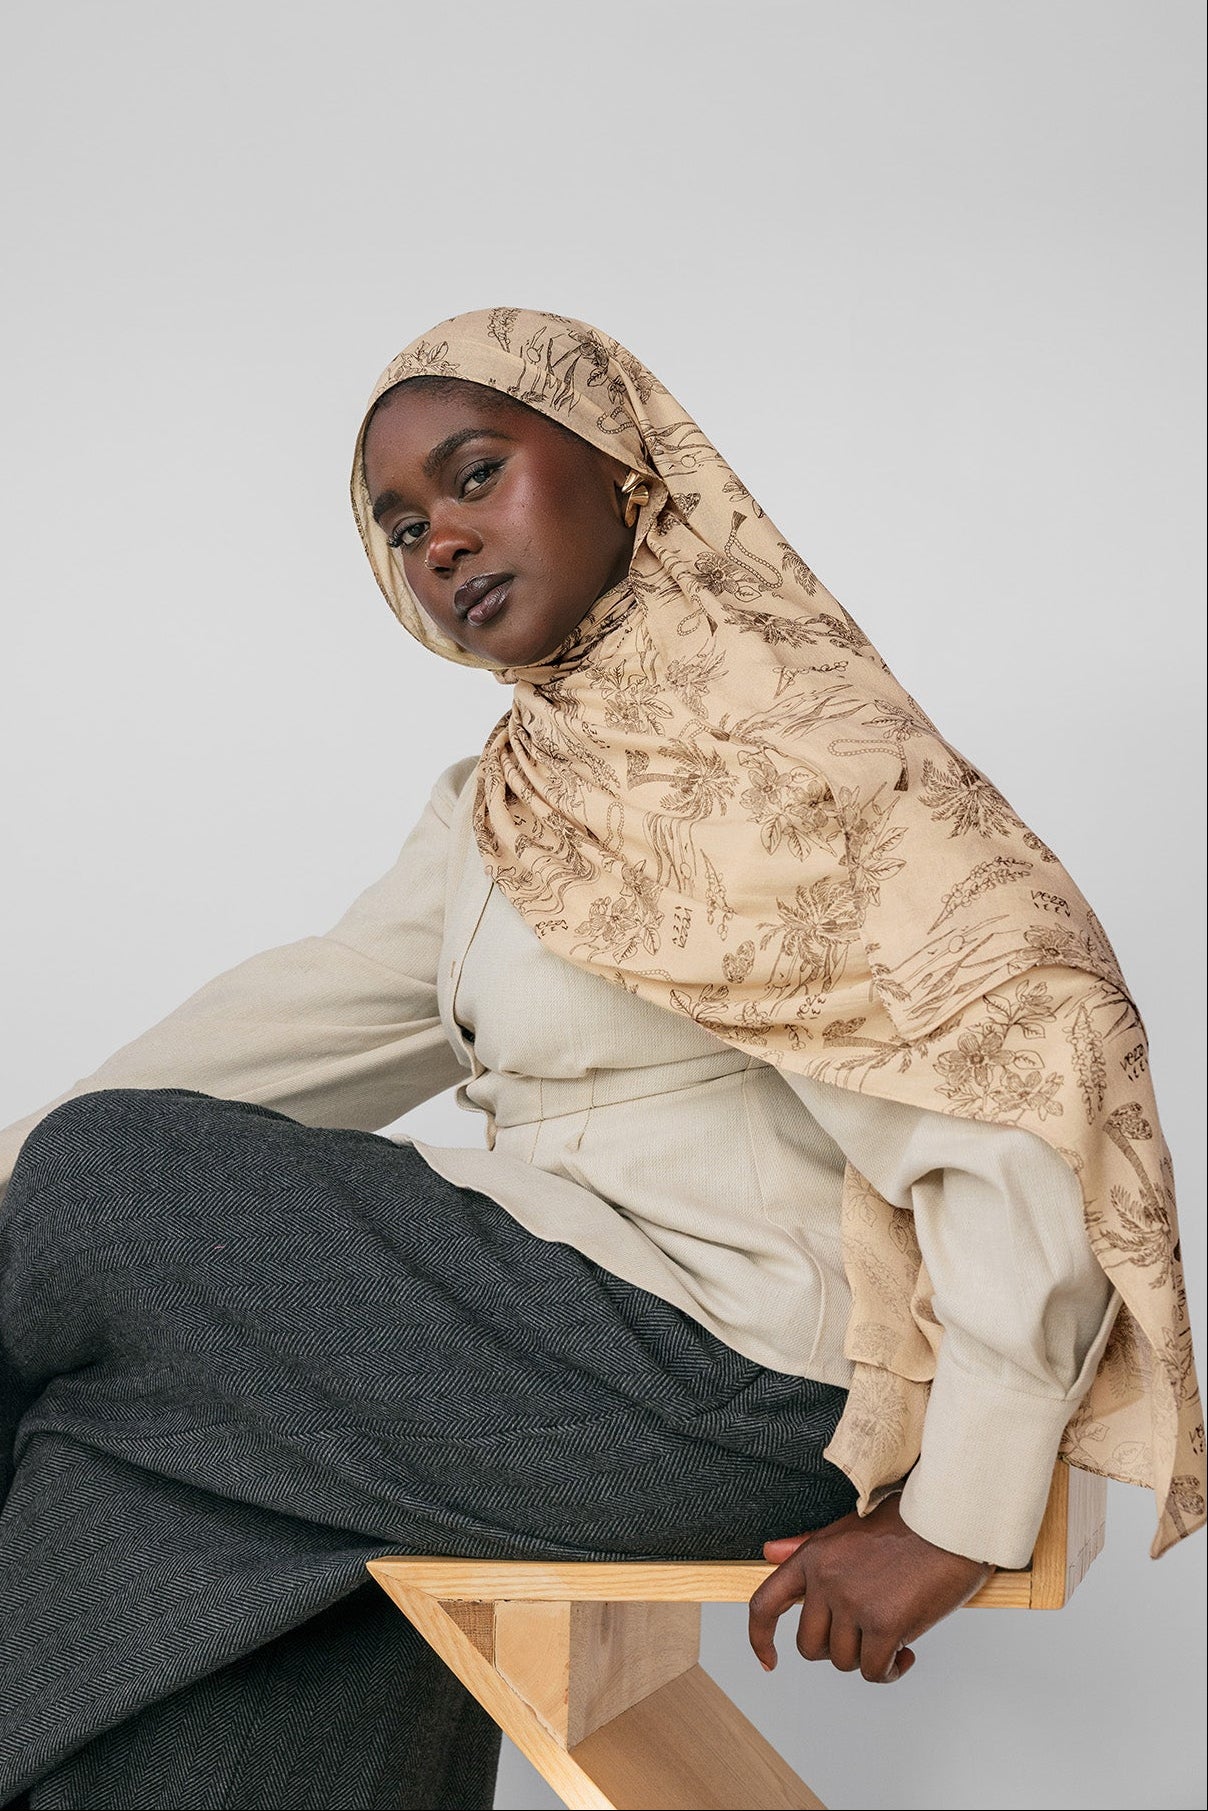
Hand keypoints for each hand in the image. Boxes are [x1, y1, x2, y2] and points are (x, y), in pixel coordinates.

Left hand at [748, 1494, 992, 1683]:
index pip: (766, 1603)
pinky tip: (904, 1652)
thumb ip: (807, 1546)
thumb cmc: (907, 1523)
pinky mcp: (884, 1624)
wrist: (950, 1521)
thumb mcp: (848, 1526)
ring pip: (843, 1661)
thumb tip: (769, 1552)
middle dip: (836, 1648)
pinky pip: (873, 1670)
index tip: (768, 1660)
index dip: (759, 1638)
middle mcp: (826, 1580)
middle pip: (810, 1645)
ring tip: (891, 1636)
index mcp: (813, 1556)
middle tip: (865, 1634)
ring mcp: (853, 1602)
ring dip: (868, 1658)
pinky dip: (889, 1670)